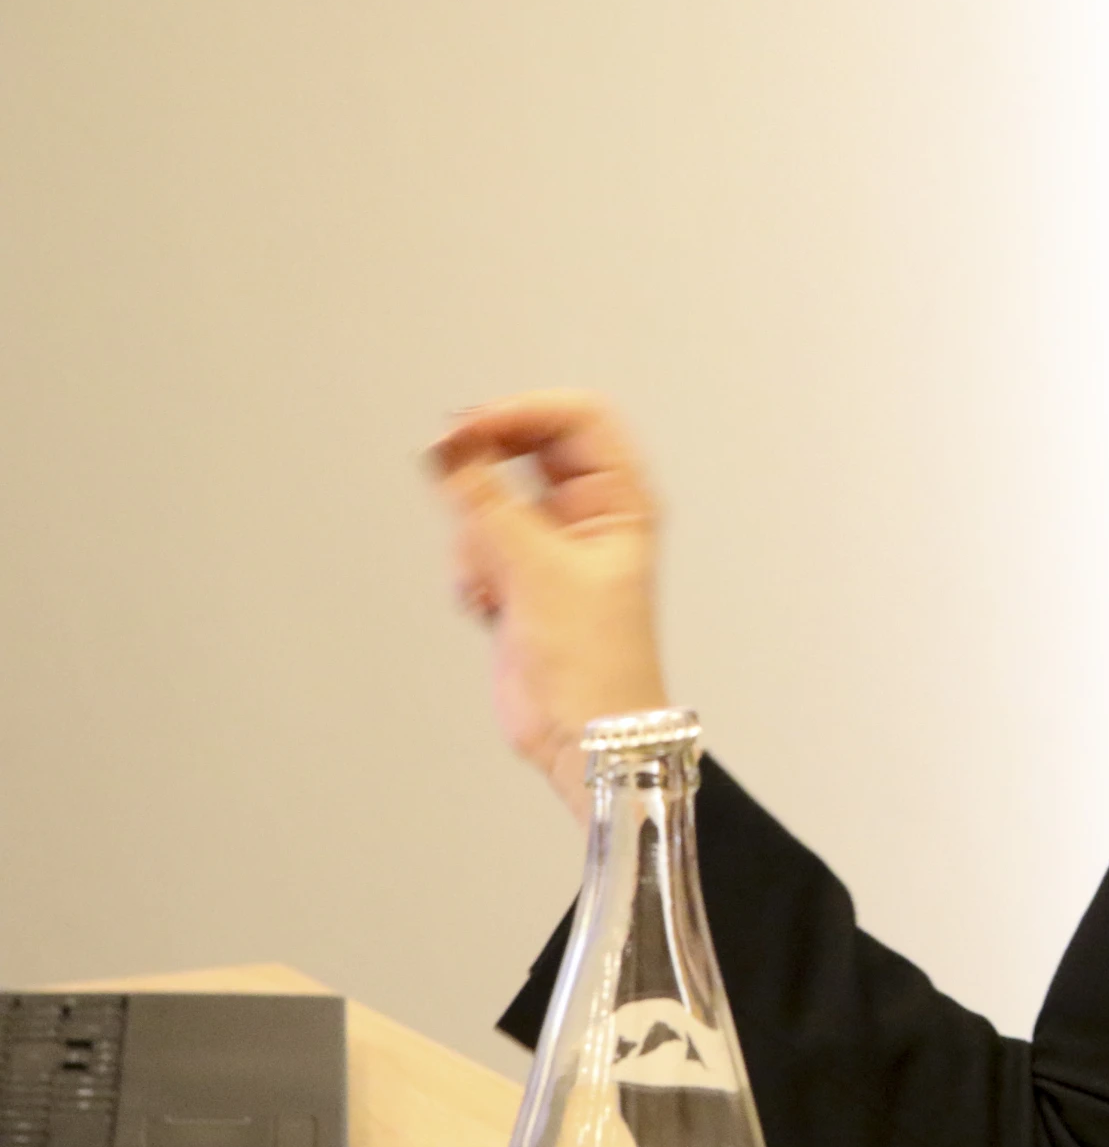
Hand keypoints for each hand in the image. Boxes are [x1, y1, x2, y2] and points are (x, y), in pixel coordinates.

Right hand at [427, 390, 669, 822]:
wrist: (581, 734)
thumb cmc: (596, 662)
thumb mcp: (538, 569)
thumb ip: (489, 501)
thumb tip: (452, 447)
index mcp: (622, 500)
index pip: (576, 417)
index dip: (520, 412)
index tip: (468, 430)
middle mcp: (590, 513)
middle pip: (526, 448)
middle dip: (485, 471)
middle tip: (449, 475)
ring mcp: (551, 543)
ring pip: (490, 498)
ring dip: (475, 536)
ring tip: (492, 581)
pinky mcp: (519, 576)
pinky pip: (476, 543)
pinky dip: (471, 569)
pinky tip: (487, 606)